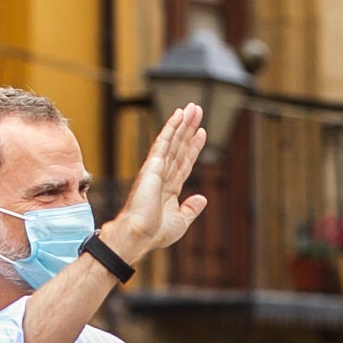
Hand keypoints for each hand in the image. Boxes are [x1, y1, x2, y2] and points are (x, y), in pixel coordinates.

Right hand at [103, 104, 209, 263]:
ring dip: (182, 123)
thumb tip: (202, 198)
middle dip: (189, 128)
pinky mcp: (151, 167)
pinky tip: (178, 116)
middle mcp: (162, 174)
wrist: (139, 235)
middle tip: (197, 110)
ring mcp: (156, 169)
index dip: (193, 146)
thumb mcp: (181, 221)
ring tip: (191, 108)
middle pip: (179, 146)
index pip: (184, 161)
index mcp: (169, 187)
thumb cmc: (154, 233)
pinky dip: (171, 129)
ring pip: (172, 141)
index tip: (201, 132)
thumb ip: (191, 208)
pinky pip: (163, 143)